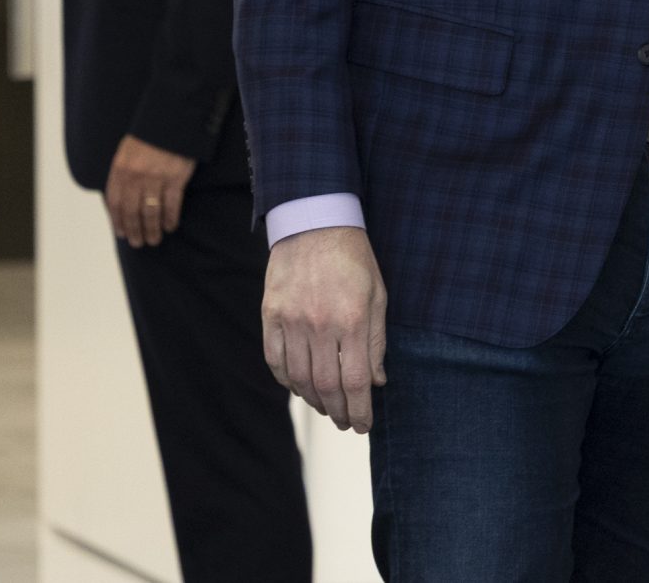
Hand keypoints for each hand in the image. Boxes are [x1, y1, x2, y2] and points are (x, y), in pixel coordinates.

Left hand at [104, 134, 197, 245]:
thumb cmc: (149, 135)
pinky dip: (170, 218)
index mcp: (120, 169)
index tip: (121, 233)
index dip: (117, 221)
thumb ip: (122, 173)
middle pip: (132, 212)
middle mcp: (135, 177)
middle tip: (139, 243)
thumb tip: (119, 198)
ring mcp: (156, 178)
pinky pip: (172, 204)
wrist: (172, 118)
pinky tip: (170, 226)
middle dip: (135, 230)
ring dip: (152, 229)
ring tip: (154, 240)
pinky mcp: (176, 178)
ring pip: (151, 212)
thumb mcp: (127, 151)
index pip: (115, 203)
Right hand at [264, 225, 387, 432]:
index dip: (360, 409)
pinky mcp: (270, 315)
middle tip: (346, 423)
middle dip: (338, 411)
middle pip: (326, 385)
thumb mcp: (378, 295)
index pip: (356, 380)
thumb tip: (376, 382)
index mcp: (352, 319)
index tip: (363, 425)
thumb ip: (376, 341)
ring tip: (326, 408)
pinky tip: (299, 388)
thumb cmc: (353, 260)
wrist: (314, 224)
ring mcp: (291, 320)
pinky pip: (275, 360)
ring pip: (299, 378)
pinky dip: (286, 380)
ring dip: (313, 401)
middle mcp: (320, 323)